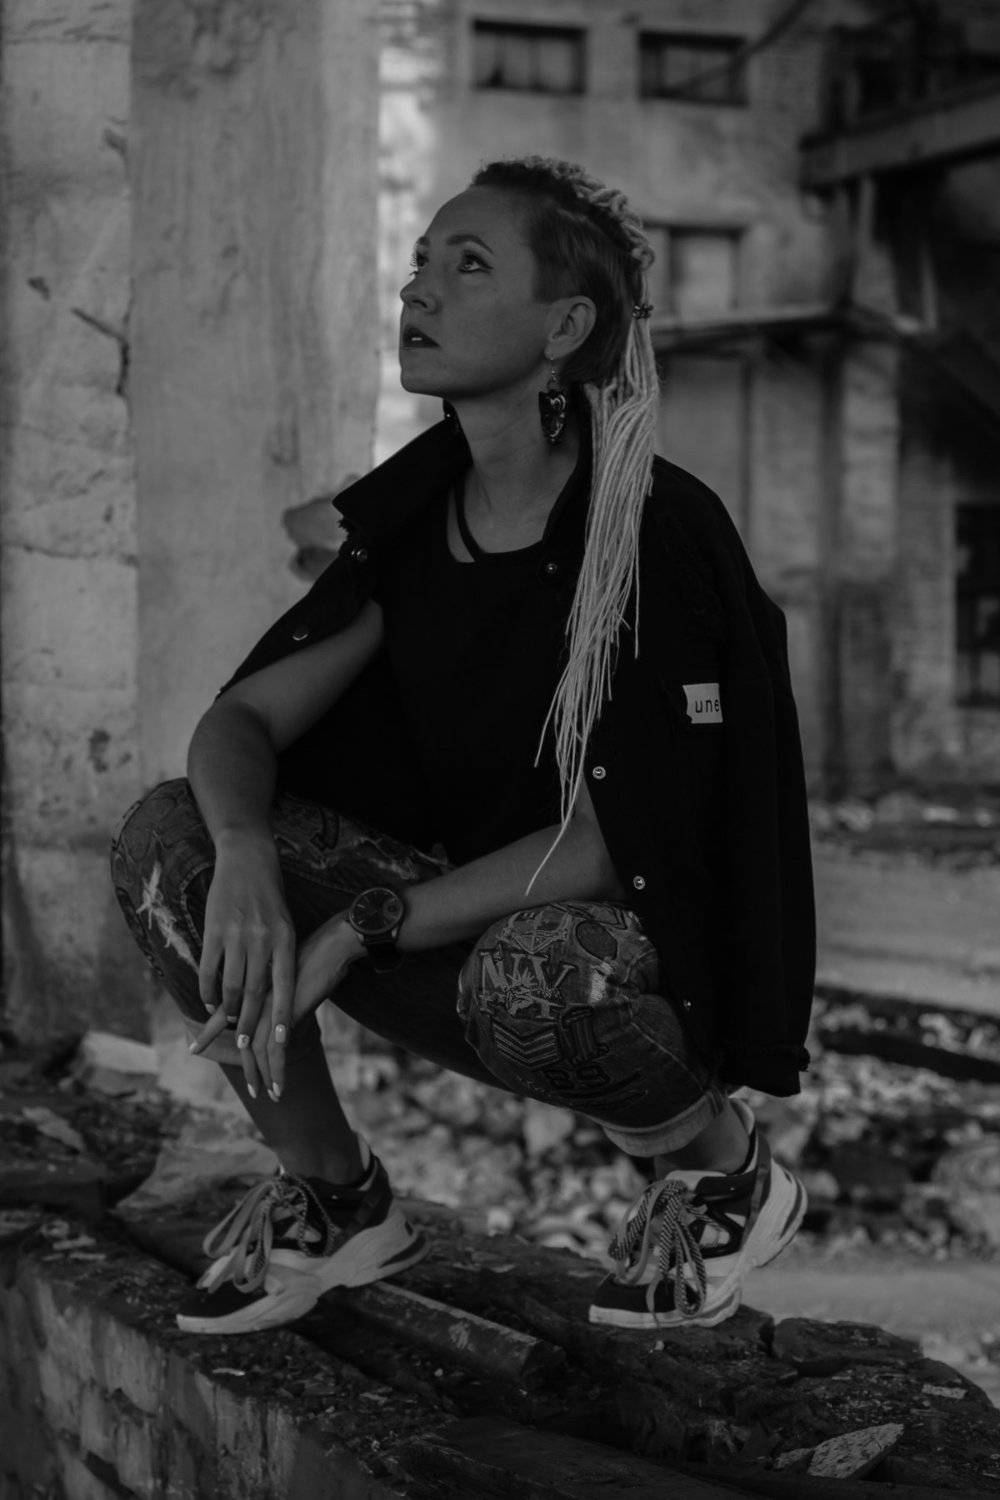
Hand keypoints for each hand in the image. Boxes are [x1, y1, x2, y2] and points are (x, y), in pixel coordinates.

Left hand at [191, 913, 364, 1102]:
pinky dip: (277, 1070)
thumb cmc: (314, 956)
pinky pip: (277, 1050)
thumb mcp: (288, 975)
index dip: (211, 1031)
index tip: (194, 1048)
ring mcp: (270, 1007)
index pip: (226, 1012)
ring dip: (260, 1074)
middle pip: (239, 1037)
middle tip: (250, 1090)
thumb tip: (273, 1011)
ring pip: (256, 1049)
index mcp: (254, 987)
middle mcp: (257, 998)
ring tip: (264, 1094)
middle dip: (243, 1066)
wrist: (332, 945)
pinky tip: (278, 1085)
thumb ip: (276, 993)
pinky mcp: (287, 1014)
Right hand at [196, 829, 295, 1091]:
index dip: (282, 1015)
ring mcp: (237, 936)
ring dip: (227, 1011)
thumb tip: (283, 991)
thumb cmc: (272, 898)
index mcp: (285, 941)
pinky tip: (208, 1004)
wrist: (249, 860)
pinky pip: (209, 969)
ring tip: (227, 1028)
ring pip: (231, 984)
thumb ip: (282, 957)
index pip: (284, 986)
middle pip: (255, 992)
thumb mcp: (286, 926)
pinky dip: (208, 990)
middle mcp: (262, 941)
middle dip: (249, 1024)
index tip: (281, 1042)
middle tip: (244, 1049)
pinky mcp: (215, 931)